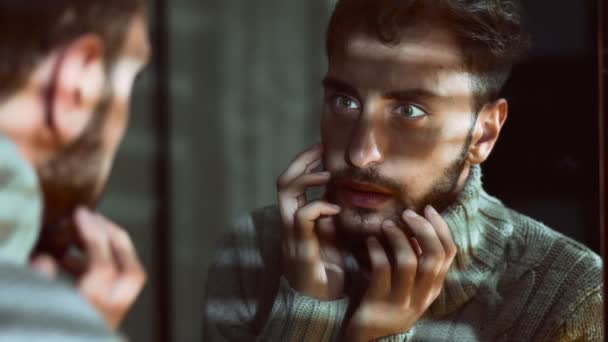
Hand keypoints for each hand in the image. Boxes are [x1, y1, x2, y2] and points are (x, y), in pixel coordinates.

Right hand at [31, 207, 145, 329]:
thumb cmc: (36, 333)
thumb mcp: (30, 308)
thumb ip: (38, 283)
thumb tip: (45, 259)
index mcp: (89, 309)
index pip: (104, 266)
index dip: (94, 236)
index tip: (80, 214)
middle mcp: (106, 318)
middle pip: (130, 272)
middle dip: (115, 240)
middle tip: (93, 220)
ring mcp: (106, 323)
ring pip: (123, 283)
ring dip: (104, 254)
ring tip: (74, 240)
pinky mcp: (100, 325)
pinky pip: (109, 294)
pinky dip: (94, 272)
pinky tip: (65, 264)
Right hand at [277, 144, 344, 299]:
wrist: (321, 306)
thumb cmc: (328, 273)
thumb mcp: (333, 239)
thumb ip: (332, 218)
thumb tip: (342, 195)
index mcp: (296, 220)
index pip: (292, 183)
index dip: (304, 163)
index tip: (323, 149)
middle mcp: (288, 223)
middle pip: (284, 181)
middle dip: (302, 161)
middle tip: (322, 150)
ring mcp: (291, 234)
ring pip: (287, 193)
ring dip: (308, 177)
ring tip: (329, 173)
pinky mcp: (300, 247)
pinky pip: (302, 216)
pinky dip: (319, 206)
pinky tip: (335, 208)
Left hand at [343, 206, 456, 341]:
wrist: (367, 338)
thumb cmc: (387, 302)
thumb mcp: (409, 285)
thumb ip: (417, 261)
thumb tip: (419, 228)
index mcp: (433, 288)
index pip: (449, 254)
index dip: (441, 228)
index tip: (428, 209)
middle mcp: (423, 296)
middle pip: (434, 257)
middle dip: (423, 229)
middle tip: (407, 214)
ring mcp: (402, 301)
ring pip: (409, 263)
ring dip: (398, 238)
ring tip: (386, 225)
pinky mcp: (379, 304)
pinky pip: (382, 270)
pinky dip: (377, 250)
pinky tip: (371, 241)